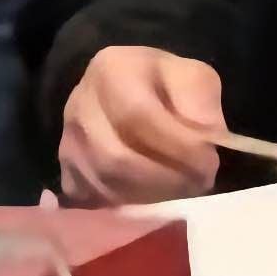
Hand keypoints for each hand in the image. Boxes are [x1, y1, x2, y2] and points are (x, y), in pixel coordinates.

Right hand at [57, 44, 236, 207]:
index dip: (175, 146)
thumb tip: (205, 138)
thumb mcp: (193, 77)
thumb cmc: (164, 86)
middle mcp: (79, 105)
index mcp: (110, 69)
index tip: (208, 164)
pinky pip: (94, 200)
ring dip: (151, 195)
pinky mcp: (67, 173)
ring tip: (181, 190)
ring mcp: (67, 142)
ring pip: (105, 184)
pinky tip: (152, 198)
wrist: (127, 93)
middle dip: (165, 178)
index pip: (137, 115)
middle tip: (198, 184)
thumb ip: (201, 103)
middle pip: (116, 157)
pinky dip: (126, 206)